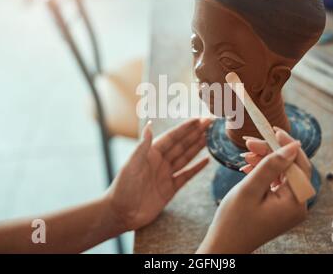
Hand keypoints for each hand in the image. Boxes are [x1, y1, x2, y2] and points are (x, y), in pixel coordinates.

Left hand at [105, 118, 211, 232]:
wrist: (121, 213)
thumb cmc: (122, 187)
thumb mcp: (131, 164)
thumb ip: (143, 145)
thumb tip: (150, 124)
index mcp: (151, 153)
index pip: (172, 137)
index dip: (185, 128)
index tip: (198, 119)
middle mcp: (160, 162)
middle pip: (182, 145)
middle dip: (196, 134)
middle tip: (209, 123)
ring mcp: (165, 175)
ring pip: (186, 157)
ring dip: (198, 147)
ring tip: (210, 137)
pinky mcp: (170, 189)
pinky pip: (186, 175)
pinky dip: (196, 168)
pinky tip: (206, 161)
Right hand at [197, 128, 311, 253]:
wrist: (224, 245)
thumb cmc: (233, 221)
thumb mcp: (250, 189)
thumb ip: (271, 166)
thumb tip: (292, 146)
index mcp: (295, 203)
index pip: (299, 165)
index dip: (287, 145)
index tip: (273, 130)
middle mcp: (297, 205)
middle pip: (289, 168)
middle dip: (270, 152)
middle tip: (249, 142)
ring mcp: (288, 207)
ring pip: (281, 173)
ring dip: (264, 161)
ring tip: (244, 155)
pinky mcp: (278, 207)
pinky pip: (275, 183)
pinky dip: (262, 173)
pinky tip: (247, 168)